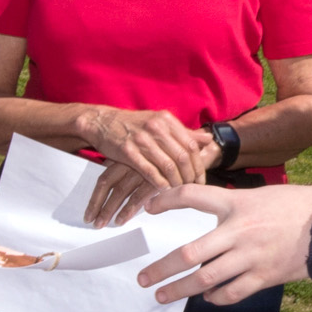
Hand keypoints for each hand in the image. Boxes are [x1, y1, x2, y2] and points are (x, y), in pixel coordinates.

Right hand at [78, 106, 213, 225]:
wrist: (103, 122)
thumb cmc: (134, 124)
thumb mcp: (160, 123)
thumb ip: (184, 132)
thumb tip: (208, 139)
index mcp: (167, 120)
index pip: (190, 145)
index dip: (198, 164)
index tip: (201, 179)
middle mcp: (156, 127)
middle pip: (182, 156)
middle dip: (190, 176)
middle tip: (192, 189)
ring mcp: (142, 139)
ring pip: (168, 165)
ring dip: (176, 182)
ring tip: (179, 192)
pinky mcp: (127, 151)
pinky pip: (149, 171)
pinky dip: (159, 183)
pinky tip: (163, 191)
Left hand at [139, 182, 311, 302]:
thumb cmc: (295, 207)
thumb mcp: (261, 196)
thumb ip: (233, 208)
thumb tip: (209, 223)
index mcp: (237, 203)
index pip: (192, 196)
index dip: (166, 199)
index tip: (148, 206)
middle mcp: (238, 231)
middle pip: (190, 254)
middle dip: (162, 269)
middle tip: (143, 279)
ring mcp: (250, 257)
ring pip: (205, 279)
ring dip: (180, 290)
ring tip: (162, 295)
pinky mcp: (263, 277)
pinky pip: (230, 293)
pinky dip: (215, 297)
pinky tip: (208, 297)